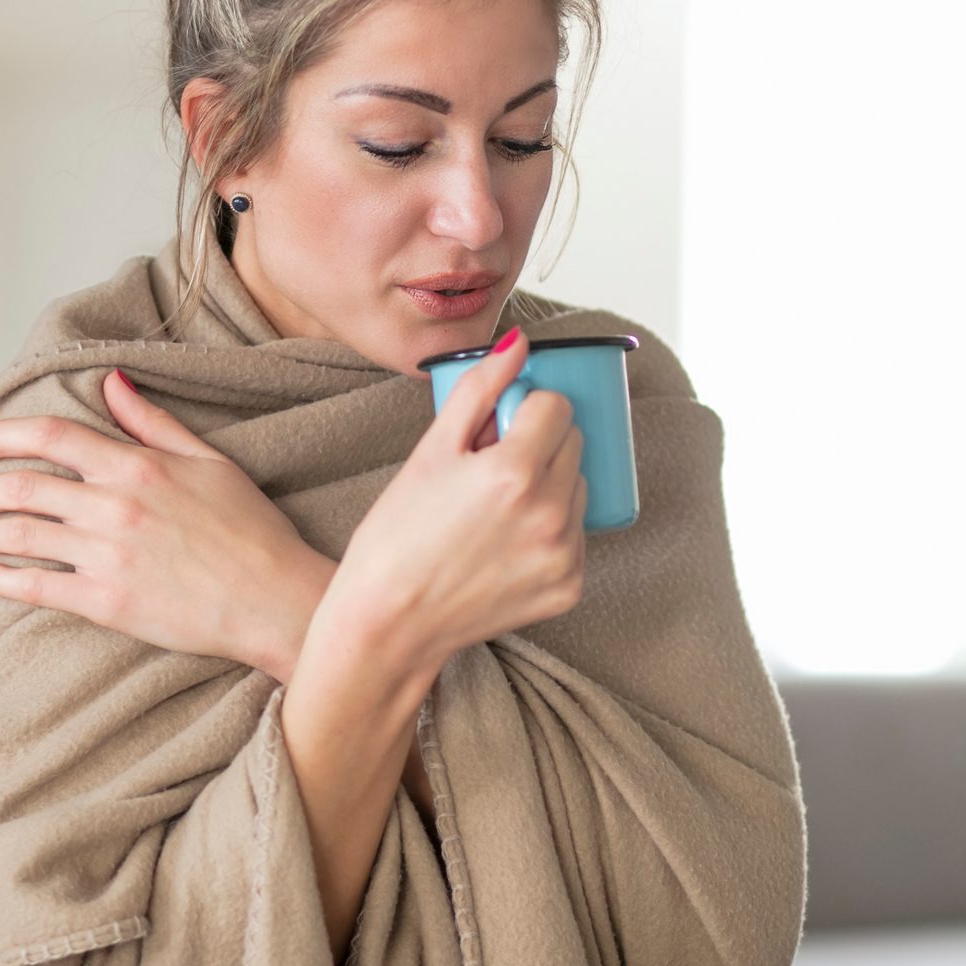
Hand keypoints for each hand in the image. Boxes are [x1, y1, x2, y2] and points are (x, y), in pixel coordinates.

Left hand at [0, 368, 334, 675]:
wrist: (275, 598)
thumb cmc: (251, 530)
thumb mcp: (209, 461)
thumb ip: (152, 423)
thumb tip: (112, 384)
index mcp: (136, 466)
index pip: (51, 437)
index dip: (3, 437)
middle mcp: (114, 506)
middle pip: (22, 487)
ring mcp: (107, 556)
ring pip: (20, 535)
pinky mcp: (107, 603)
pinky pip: (37, 586)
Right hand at [324, 327, 587, 673]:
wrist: (389, 623)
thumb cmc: (397, 534)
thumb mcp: (431, 451)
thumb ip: (480, 389)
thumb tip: (519, 342)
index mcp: (515, 472)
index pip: (555, 405)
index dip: (523, 409)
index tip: (494, 428)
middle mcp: (550, 515)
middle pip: (572, 443)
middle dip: (538, 443)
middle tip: (488, 468)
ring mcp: (564, 556)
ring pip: (576, 488)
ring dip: (548, 485)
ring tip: (494, 510)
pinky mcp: (568, 588)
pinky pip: (575, 535)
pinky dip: (550, 530)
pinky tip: (504, 544)